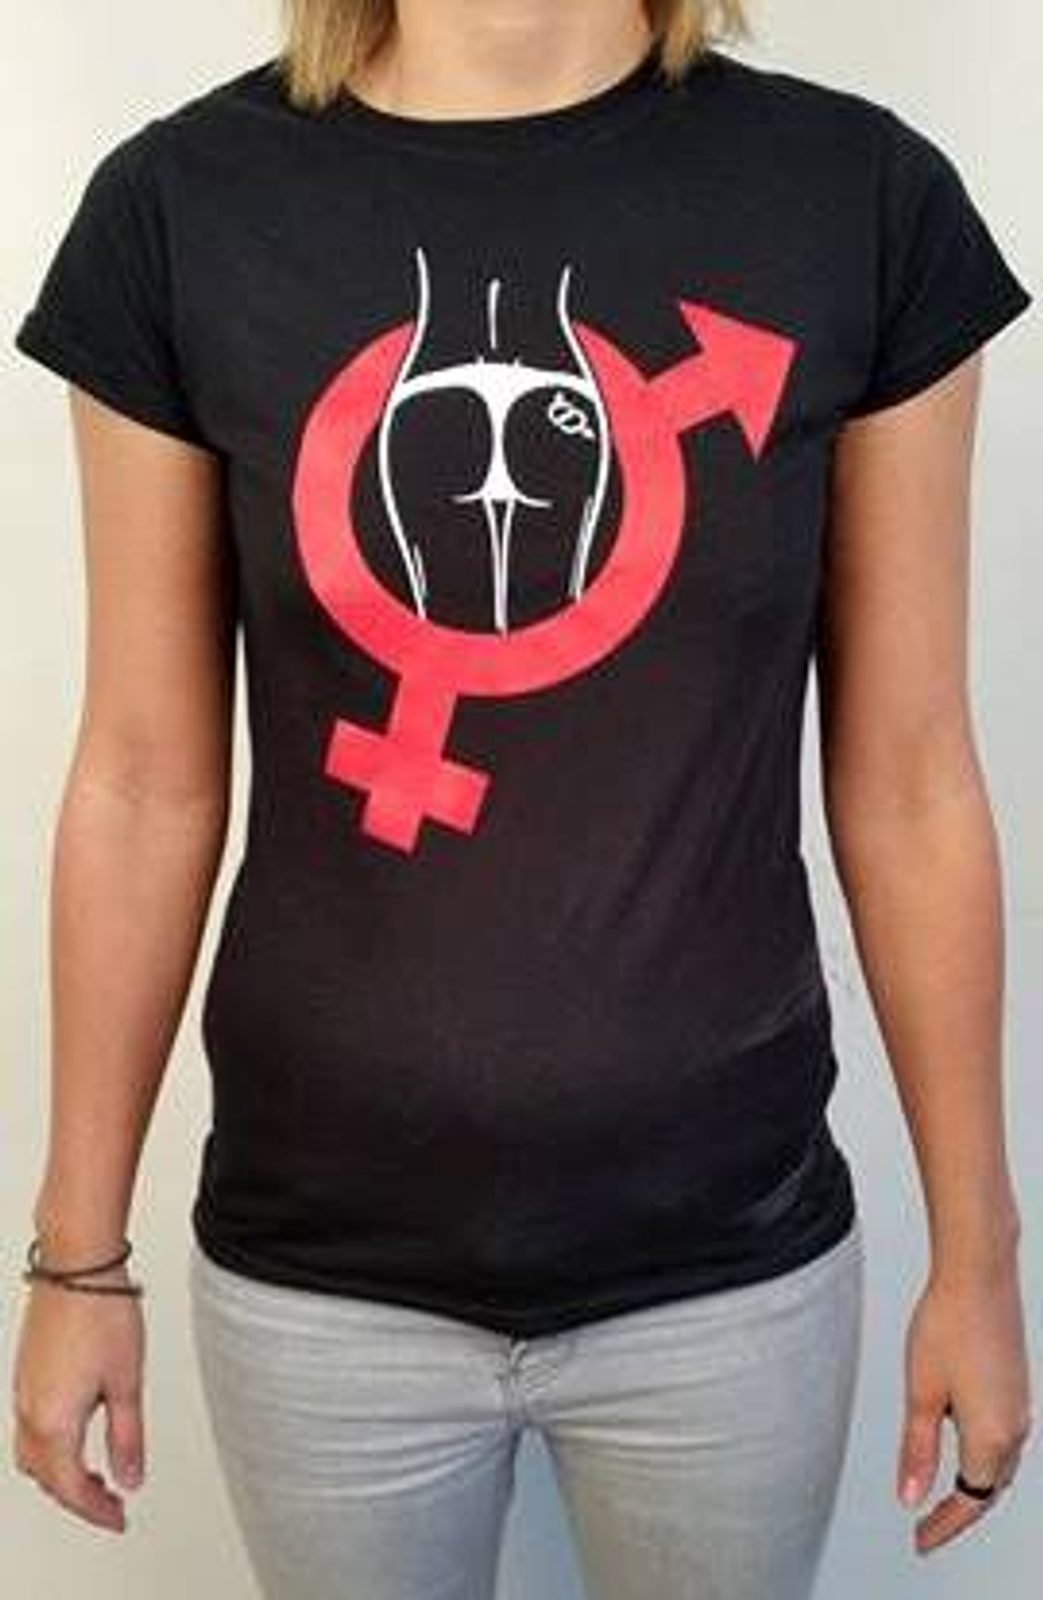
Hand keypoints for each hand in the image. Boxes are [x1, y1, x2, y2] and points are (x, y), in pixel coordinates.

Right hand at [10, 1263, 145, 1531]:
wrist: (78, 1264)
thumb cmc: (102, 1313)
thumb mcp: (127, 1382)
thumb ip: (127, 1437)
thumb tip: (129, 1479)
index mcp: (53, 1419)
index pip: (70, 1487)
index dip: (95, 1511)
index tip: (118, 1518)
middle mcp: (29, 1409)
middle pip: (45, 1476)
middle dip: (76, 1496)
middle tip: (110, 1503)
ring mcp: (23, 1389)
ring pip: (32, 1453)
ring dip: (60, 1473)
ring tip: (97, 1475)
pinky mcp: (26, 1371)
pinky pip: (29, 1426)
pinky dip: (52, 1445)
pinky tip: (79, 1434)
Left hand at [897, 1254, 1032, 1554]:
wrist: (980, 1273)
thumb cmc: (947, 1322)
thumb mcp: (920, 1392)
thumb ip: (917, 1449)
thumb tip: (911, 1496)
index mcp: (992, 1436)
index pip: (969, 1501)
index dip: (944, 1526)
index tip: (921, 1541)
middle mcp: (1016, 1426)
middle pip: (990, 1487)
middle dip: (959, 1511)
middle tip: (927, 1527)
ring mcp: (1021, 1405)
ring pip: (1000, 1463)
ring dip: (974, 1483)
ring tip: (941, 1493)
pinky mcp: (1018, 1385)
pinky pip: (1005, 1437)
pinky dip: (983, 1454)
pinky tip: (962, 1444)